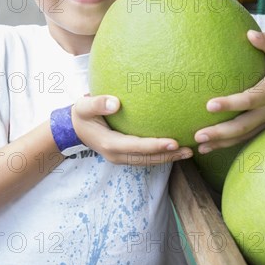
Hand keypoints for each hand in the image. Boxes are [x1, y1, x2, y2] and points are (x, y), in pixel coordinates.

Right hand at [72, 95, 192, 164]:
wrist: (74, 128)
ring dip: (168, 157)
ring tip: (188, 152)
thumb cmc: (81, 114)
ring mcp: (120, 157)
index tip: (174, 142)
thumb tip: (116, 103)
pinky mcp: (124, 155)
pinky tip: (174, 149)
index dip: (155, 146)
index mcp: (109, 144)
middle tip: (189, 150)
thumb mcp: (84, 106)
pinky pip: (145, 157)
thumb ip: (97, 103)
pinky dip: (160, 155)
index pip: (137, 147)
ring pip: (148, 161)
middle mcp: (116, 155)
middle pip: (147, 158)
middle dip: (168, 155)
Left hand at [195, 30, 264, 152]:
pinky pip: (242, 139)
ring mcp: (264, 122)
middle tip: (199, 135)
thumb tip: (250, 33)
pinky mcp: (260, 128)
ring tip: (199, 145)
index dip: (230, 104)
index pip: (249, 100)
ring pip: (241, 136)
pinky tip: (206, 148)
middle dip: (220, 132)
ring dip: (220, 143)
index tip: (209, 105)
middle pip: (242, 126)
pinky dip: (225, 145)